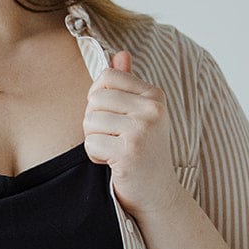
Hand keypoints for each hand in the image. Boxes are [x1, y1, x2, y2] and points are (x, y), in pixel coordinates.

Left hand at [83, 50, 180, 219]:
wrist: (158, 193)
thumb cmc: (144, 152)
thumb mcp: (141, 115)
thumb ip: (129, 84)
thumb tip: (120, 54)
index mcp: (154, 95)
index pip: (106, 77)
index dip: (97, 97)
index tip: (110, 116)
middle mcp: (152, 109)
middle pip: (94, 99)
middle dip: (94, 121)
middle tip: (113, 138)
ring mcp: (142, 130)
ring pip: (90, 121)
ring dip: (94, 140)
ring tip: (114, 150)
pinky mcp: (129, 152)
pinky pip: (91, 144)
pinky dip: (95, 156)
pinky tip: (113, 162)